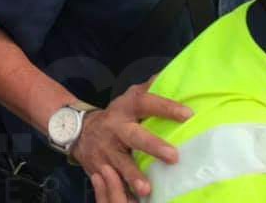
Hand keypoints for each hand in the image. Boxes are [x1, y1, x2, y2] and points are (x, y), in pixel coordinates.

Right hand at [70, 80, 191, 202]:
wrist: (77, 130)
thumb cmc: (116, 116)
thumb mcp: (129, 99)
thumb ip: (148, 89)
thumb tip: (169, 75)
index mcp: (125, 108)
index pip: (146, 103)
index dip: (166, 107)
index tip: (188, 114)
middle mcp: (115, 127)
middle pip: (134, 136)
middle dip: (152, 146)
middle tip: (173, 156)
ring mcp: (106, 149)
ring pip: (120, 163)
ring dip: (132, 175)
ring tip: (146, 189)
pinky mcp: (99, 167)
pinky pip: (112, 182)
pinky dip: (121, 191)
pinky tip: (132, 200)